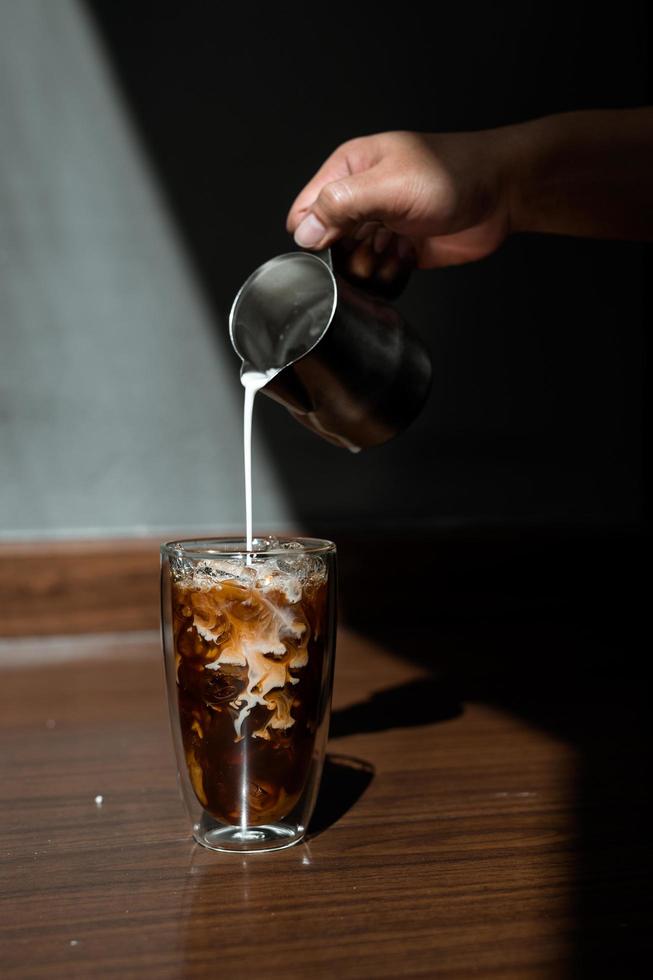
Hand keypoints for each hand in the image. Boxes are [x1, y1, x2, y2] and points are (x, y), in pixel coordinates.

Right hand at [286, 129, 513, 268]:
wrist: (503, 193)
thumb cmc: (452, 174)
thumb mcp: (389, 184)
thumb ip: (341, 204)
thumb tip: (304, 231)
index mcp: (349, 172)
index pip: (306, 212)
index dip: (315, 234)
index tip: (341, 241)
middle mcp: (361, 200)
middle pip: (327, 245)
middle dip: (347, 255)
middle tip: (377, 243)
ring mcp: (381, 227)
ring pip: (352, 265)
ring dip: (371, 268)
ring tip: (396, 249)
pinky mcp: (400, 251)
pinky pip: (379, 277)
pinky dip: (391, 275)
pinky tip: (409, 258)